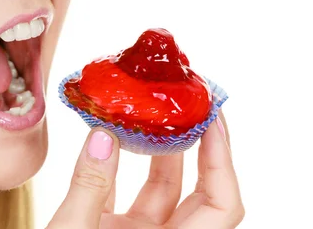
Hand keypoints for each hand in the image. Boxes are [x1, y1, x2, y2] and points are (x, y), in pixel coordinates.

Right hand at [48, 114, 243, 228]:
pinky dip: (119, 166)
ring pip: (162, 192)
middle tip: (184, 107)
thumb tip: (104, 137)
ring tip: (150, 115)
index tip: (212, 118)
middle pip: (198, 194)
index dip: (223, 159)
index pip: (222, 205)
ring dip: (158, 153)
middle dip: (194, 147)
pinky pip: (125, 194)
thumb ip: (89, 187)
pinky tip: (109, 139)